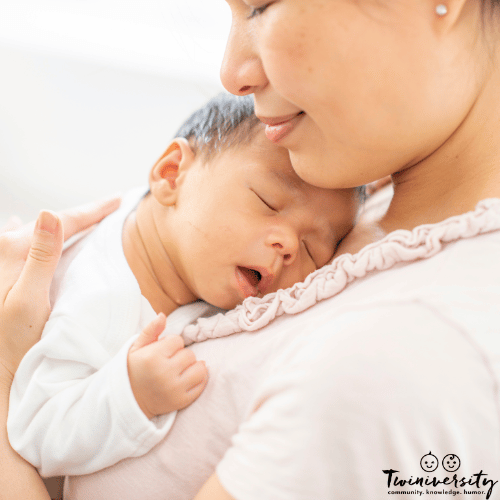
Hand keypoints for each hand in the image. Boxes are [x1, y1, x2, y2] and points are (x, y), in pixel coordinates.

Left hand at [0, 198, 120, 383]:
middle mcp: (6, 248)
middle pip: (55, 224)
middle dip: (84, 215)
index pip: (63, 222)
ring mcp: (5, 259)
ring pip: (45, 234)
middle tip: (111, 207)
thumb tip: (49, 213)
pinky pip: (30, 244)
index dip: (93, 210)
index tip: (118, 200)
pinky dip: (44, 236)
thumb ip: (40, 257)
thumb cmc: (11, 341)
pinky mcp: (7, 272)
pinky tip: (31, 226)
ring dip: (67, 225)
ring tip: (88, 219)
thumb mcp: (29, 300)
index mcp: (14, 250)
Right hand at [128, 313, 207, 419]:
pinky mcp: (182, 401)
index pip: (177, 340)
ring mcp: (174, 389)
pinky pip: (202, 384)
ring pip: (199, 368)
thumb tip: (163, 315)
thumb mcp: (136, 348)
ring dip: (192, 367)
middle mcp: (164, 373)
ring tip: (179, 370)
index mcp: (152, 357)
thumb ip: (151, 330)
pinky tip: (186, 379)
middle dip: (181, 355)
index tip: (162, 352)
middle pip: (189, 354)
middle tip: (169, 363)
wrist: (129, 401)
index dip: (171, 344)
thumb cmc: (134, 370)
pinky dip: (198, 379)